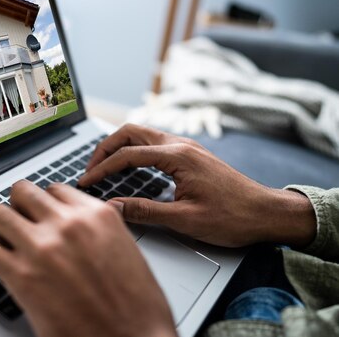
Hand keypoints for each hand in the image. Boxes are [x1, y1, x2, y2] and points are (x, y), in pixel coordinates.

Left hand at [0, 181, 176, 336]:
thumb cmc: (137, 309)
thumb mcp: (127, 252)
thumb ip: (99, 230)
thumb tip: (80, 223)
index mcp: (97, 215)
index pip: (55, 190)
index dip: (45, 205)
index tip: (41, 216)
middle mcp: (68, 224)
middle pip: (23, 191)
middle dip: (19, 207)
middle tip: (19, 225)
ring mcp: (42, 247)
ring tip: (3, 241)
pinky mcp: (21, 276)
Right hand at [79, 124, 315, 247]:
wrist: (267, 213)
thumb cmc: (233, 217)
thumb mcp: (185, 220)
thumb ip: (145, 211)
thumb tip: (113, 207)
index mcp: (178, 156)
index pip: (127, 155)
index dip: (102, 169)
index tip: (86, 182)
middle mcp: (181, 144)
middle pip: (131, 132)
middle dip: (105, 148)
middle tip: (90, 169)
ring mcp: (186, 146)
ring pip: (142, 134)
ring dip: (119, 146)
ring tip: (103, 167)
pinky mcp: (190, 154)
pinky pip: (153, 143)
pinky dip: (134, 150)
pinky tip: (129, 168)